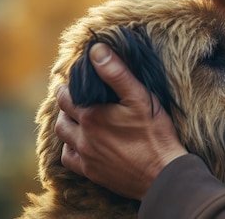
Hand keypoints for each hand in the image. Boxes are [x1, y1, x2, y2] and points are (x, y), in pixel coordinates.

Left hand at [54, 42, 187, 199]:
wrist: (163, 174)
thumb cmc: (156, 134)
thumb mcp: (140, 97)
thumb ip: (117, 73)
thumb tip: (96, 50)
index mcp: (91, 116)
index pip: (66, 96)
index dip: (69, 86)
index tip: (78, 80)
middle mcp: (83, 137)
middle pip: (62, 116)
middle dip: (66, 103)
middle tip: (77, 95)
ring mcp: (86, 156)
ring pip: (64, 136)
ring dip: (66, 124)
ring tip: (78, 116)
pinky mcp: (93, 173)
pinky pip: (70, 159)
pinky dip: (71, 148)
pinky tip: (81, 143)